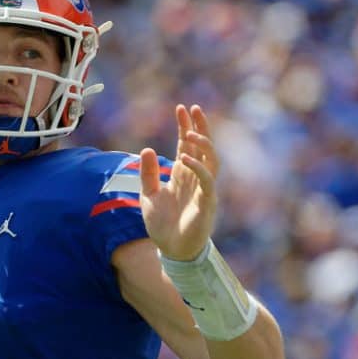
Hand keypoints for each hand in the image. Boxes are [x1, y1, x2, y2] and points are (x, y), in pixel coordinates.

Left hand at [138, 104, 219, 260]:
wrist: (170, 250)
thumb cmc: (162, 225)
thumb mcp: (148, 195)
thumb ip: (148, 173)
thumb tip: (147, 149)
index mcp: (182, 175)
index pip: (187, 145)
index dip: (185, 126)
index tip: (181, 108)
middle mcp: (195, 179)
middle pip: (202, 147)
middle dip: (200, 127)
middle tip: (194, 108)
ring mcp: (203, 190)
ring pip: (210, 160)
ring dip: (202, 145)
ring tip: (190, 132)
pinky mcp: (207, 203)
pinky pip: (207, 181)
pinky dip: (198, 167)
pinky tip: (185, 157)